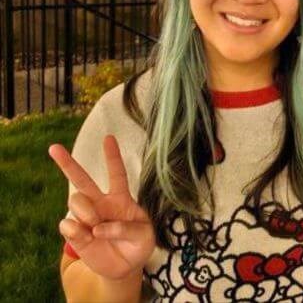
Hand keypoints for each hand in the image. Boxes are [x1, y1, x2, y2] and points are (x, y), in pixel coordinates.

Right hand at [49, 135, 154, 279]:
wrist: (125, 266)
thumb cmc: (138, 244)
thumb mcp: (145, 235)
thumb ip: (127, 228)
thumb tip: (99, 227)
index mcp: (121, 199)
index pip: (117, 174)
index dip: (113, 156)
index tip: (108, 138)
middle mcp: (101, 203)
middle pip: (81, 180)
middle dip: (67, 163)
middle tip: (54, 148)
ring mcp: (86, 217)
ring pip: (75, 200)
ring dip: (87, 212)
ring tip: (96, 227)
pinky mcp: (75, 233)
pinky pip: (67, 224)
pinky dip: (76, 231)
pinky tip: (87, 237)